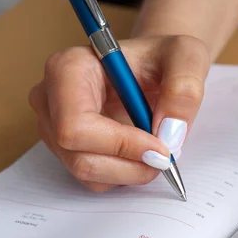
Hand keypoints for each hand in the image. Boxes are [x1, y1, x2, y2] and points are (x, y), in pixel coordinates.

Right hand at [29, 35, 209, 191]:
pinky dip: (125, 175)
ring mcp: (54, 128)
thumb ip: (184, 87)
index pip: (76, 125)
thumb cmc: (162, 57)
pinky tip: (141, 152)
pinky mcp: (67, 150)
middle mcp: (51, 99)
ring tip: (158, 151)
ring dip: (131, 172)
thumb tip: (169, 134)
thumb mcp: (186, 56)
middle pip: (79, 156)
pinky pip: (94, 180)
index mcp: (68, 68)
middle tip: (166, 156)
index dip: (121, 145)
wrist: (154, 67)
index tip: (161, 148)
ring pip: (87, 173)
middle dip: (131, 165)